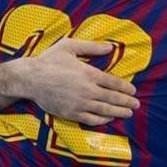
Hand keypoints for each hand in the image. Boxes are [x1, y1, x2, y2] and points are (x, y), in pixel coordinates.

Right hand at [19, 39, 139, 125]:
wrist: (30, 79)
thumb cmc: (49, 60)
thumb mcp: (69, 46)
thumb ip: (91, 47)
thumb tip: (110, 47)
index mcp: (89, 73)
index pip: (114, 83)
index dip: (125, 88)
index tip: (132, 91)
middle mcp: (87, 90)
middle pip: (113, 98)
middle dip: (127, 102)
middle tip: (136, 104)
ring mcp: (80, 103)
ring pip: (105, 110)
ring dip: (119, 112)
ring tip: (128, 113)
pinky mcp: (71, 113)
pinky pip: (91, 120)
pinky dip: (102, 120)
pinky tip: (108, 119)